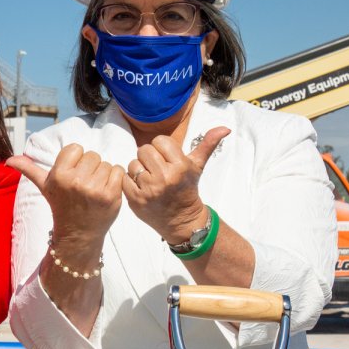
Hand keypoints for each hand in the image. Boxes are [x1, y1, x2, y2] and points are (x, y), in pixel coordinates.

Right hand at [8, 143, 124, 250]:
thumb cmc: (61, 206)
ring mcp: (95, 189)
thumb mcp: (44, 187)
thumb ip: (29, 170)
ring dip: (102, 174)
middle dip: (89, 167)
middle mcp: (76, 181)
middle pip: (92, 155)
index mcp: (59, 175)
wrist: (78, 235)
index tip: (73, 174)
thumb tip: (9, 160)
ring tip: (93, 189)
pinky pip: (118, 171)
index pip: (75, 148)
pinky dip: (115, 179)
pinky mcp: (112, 195)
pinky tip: (105, 191)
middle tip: (84, 185)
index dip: (76, 160)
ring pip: (105, 163)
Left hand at [122, 127, 230, 244]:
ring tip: (150, 179)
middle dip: (149, 158)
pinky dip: (130, 181)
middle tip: (157, 169)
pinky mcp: (136, 199)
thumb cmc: (187, 188)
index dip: (161, 148)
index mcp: (179, 166)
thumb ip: (207, 144)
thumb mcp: (198, 166)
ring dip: (139, 170)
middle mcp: (164, 177)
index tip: (167, 159)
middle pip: (144, 150)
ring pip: (133, 164)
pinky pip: (124, 178)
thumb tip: (224, 128)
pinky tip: (142, 187)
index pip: (159, 140)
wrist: (182, 220)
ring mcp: (149, 190)